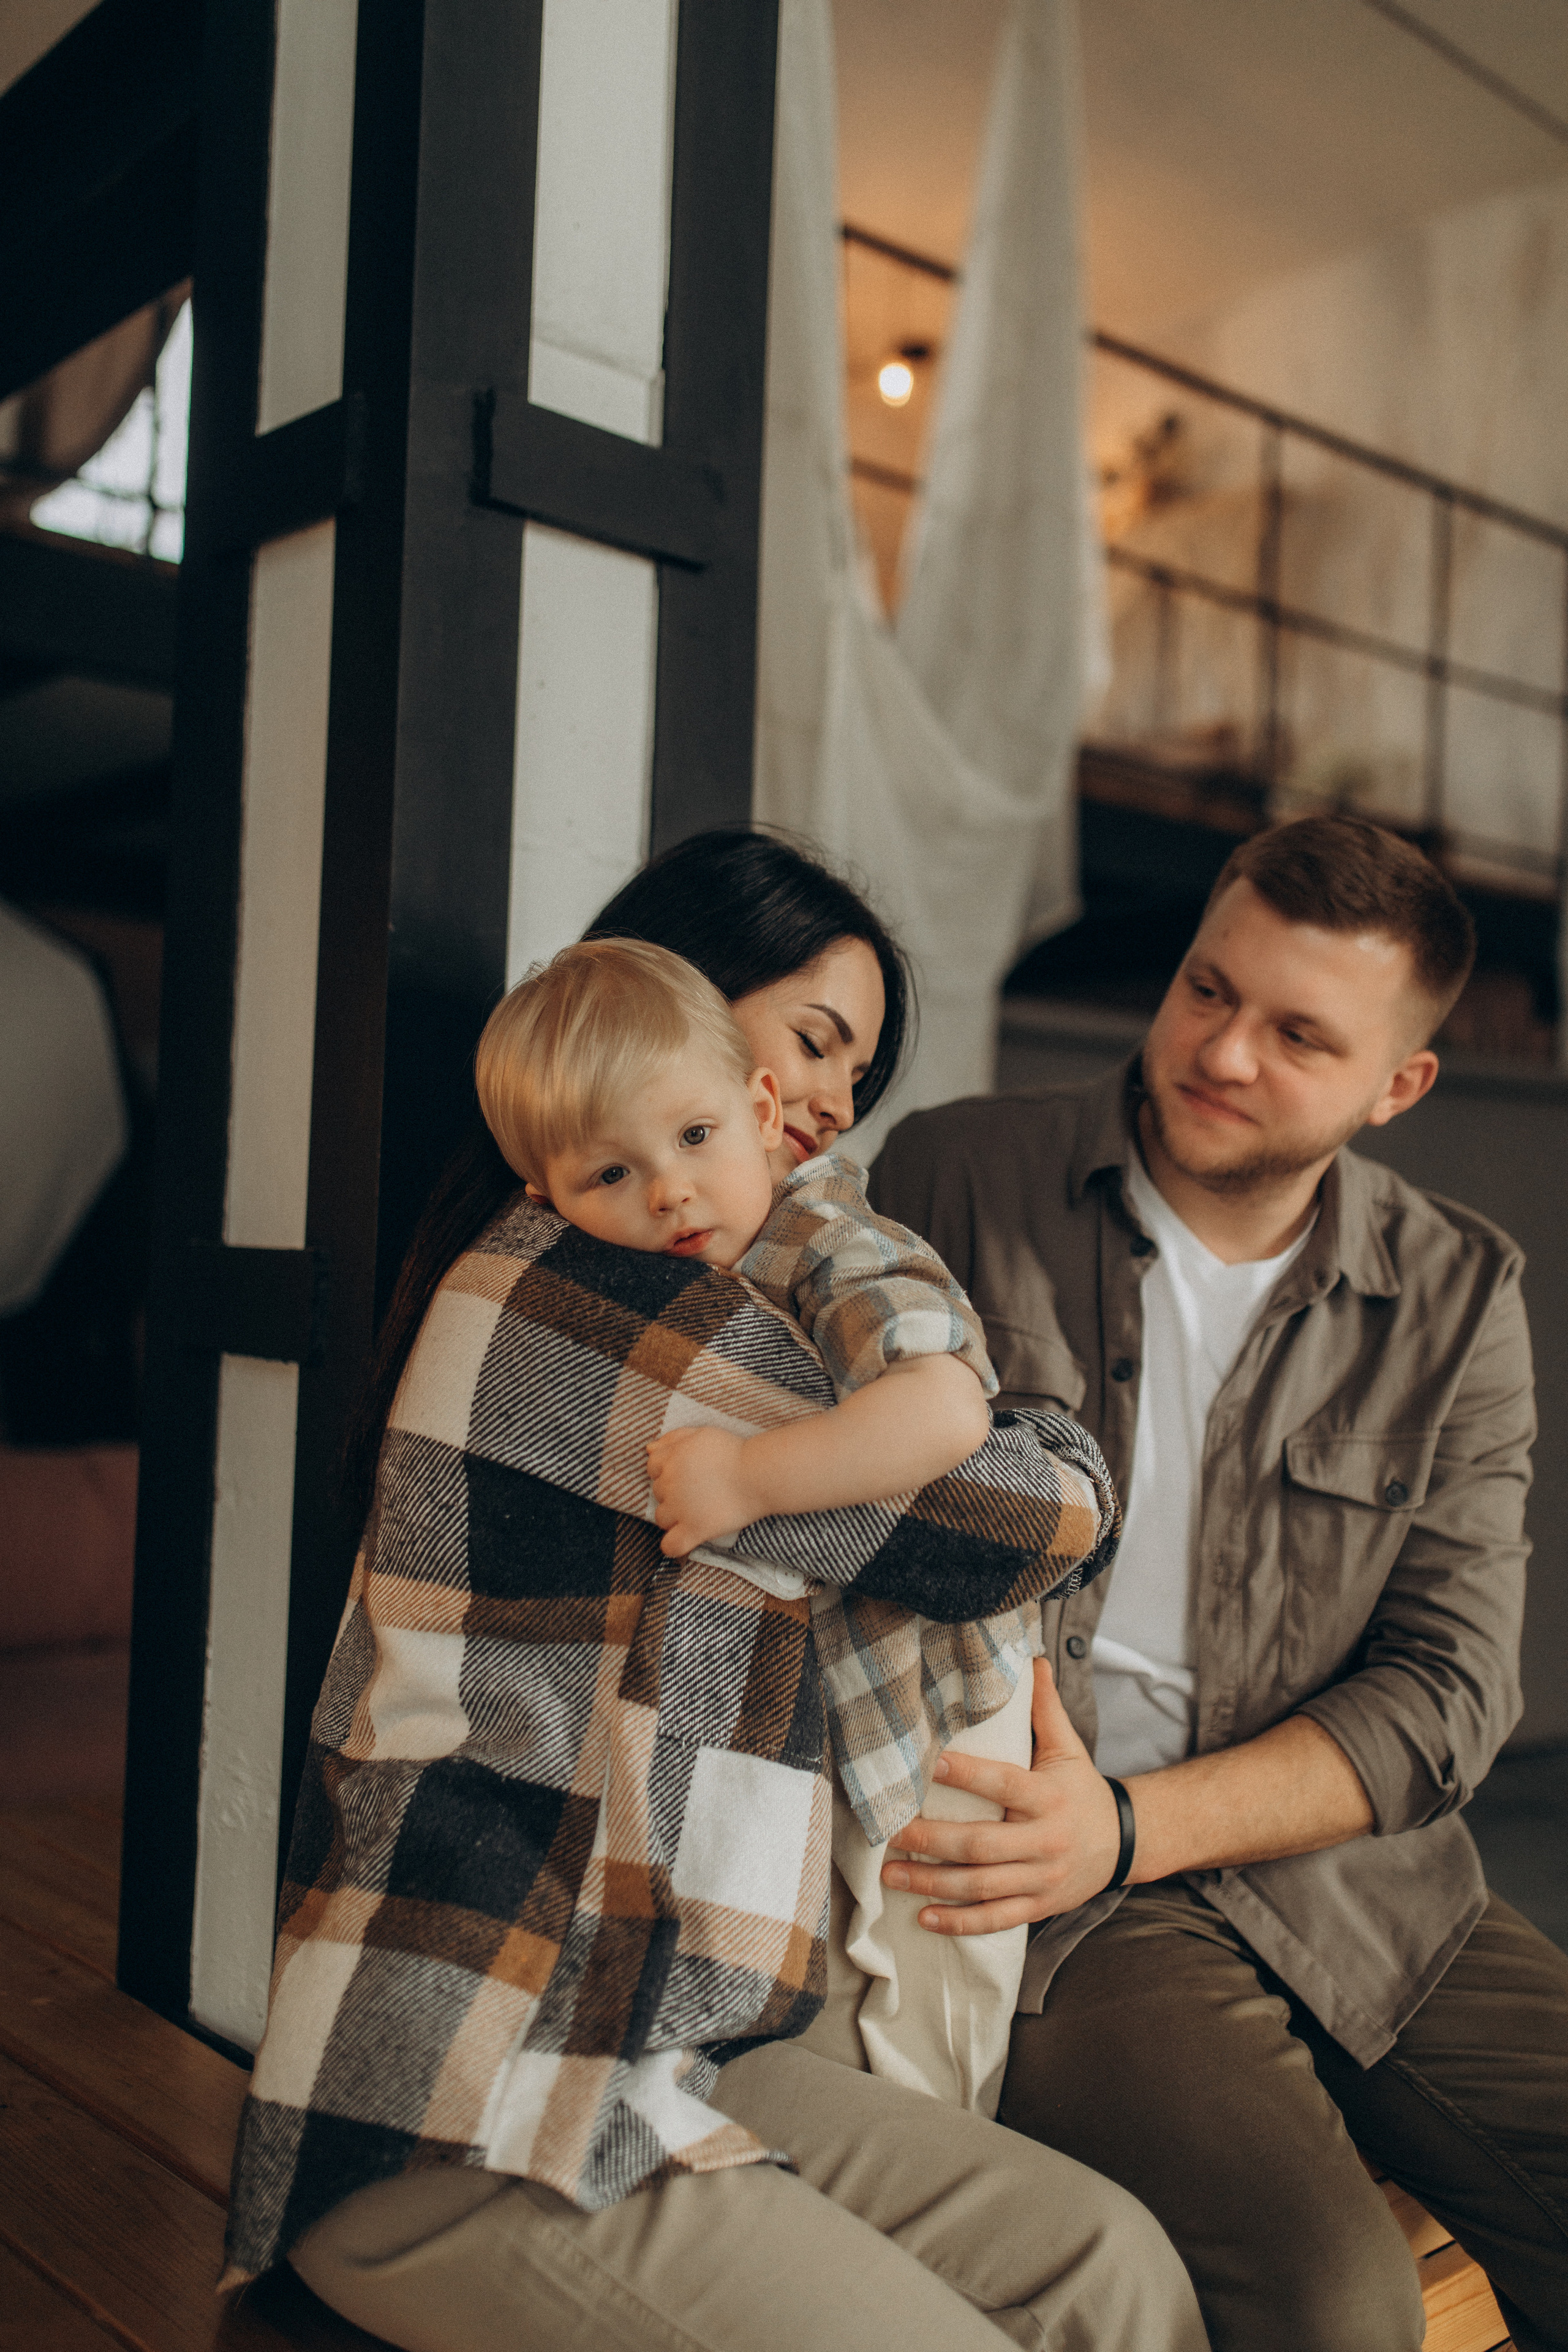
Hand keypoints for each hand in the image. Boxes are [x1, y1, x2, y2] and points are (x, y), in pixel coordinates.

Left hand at [645, 1425, 756, 1557]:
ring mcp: (680, 1509)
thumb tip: (649, 1449)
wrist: (758, 1475)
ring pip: (661, 1518)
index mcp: (671, 1459)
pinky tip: (687, 1537)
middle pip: (658, 1492)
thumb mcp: (702, 1434)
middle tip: (699, 1491)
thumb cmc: (734, 1452)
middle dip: (673, 1492)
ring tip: (698, 1511)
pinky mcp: (694, 1529)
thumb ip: (674, 1438)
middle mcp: (670, 1483)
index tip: (687, 1474)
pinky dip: (674, 1545)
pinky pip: (671, 1546)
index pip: (652, 1467)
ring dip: (674, 1516)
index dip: (667, 1470)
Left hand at [880, 1658, 1122, 1933]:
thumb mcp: (1069, 1748)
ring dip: (933, 1883)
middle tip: (891, 1833)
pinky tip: (925, 1916)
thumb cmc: (1080, 1790)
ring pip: (982, 1886)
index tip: (930, 1765)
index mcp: (1049, 1797)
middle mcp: (1046, 1841)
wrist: (1124, 1843)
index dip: (969, 1775)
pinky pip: (996, 1919)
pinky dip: (960, 1922)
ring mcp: (1042, 1879)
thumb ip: (1045, 1709)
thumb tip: (1031, 1659)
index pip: (1005, 1784)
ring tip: (891, 1875)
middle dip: (932, 1840)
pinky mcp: (1038, 1906)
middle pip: (983, 1845)